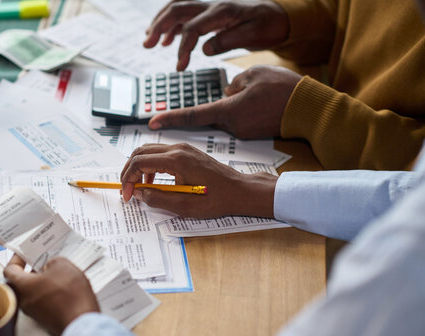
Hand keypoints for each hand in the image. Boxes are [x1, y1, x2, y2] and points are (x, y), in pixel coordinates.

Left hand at [4, 255, 98, 335]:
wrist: (81, 322)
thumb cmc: (70, 295)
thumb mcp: (63, 266)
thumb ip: (53, 261)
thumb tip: (51, 266)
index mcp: (23, 286)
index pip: (10, 270)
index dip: (17, 258)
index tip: (25, 253)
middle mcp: (25, 301)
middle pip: (22, 281)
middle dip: (34, 269)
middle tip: (45, 259)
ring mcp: (36, 312)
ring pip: (35, 291)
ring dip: (45, 281)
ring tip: (59, 272)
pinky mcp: (47, 318)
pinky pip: (45, 300)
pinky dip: (52, 292)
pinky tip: (66, 286)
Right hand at [120, 143, 276, 217]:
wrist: (239, 190)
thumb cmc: (217, 198)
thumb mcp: (184, 206)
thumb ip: (157, 199)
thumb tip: (139, 194)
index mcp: (176, 160)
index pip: (139, 162)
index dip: (128, 179)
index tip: (127, 195)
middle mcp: (178, 149)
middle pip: (140, 152)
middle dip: (129, 171)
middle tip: (126, 189)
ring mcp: (183, 148)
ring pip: (149, 151)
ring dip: (139, 168)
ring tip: (140, 189)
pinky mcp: (186, 152)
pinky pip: (161, 154)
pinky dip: (151, 166)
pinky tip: (154, 182)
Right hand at [144, 0, 288, 70]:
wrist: (279, 14)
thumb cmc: (268, 25)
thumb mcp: (253, 36)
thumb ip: (228, 41)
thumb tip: (204, 50)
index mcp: (222, 11)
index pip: (193, 28)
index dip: (183, 48)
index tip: (180, 67)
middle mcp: (212, 4)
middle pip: (177, 9)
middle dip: (159, 26)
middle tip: (147, 44)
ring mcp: (209, 6)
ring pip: (177, 9)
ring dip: (160, 23)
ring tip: (149, 41)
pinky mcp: (210, 12)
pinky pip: (185, 14)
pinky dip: (172, 25)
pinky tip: (167, 40)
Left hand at [149, 65, 301, 138]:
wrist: (310, 111)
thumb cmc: (285, 90)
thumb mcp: (254, 74)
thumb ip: (234, 84)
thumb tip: (227, 93)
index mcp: (228, 110)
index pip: (192, 115)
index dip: (170, 118)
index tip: (152, 122)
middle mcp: (232, 126)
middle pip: (212, 114)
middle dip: (210, 109)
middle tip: (232, 98)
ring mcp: (242, 132)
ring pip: (226, 116)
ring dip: (232, 106)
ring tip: (258, 97)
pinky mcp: (252, 134)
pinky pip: (239, 120)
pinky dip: (243, 112)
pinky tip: (260, 105)